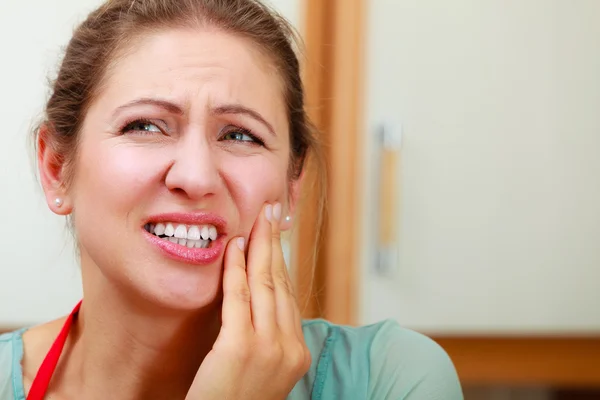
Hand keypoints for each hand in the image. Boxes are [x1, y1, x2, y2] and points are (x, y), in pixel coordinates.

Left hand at [185, 203, 310, 399]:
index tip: (276, 237)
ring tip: (255, 220)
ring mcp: (268, 349)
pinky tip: (234, 247)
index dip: (283, 262)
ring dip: (259, 247)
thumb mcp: (262, 370)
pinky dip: (236, 268)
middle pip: (281, 284)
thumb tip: (261, 301)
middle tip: (271, 213)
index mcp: (297, 354)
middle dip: (275, 244)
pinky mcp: (239, 348)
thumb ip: (267, 337)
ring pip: (265, 285)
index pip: (289, 296)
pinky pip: (239, 297)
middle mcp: (289, 348)